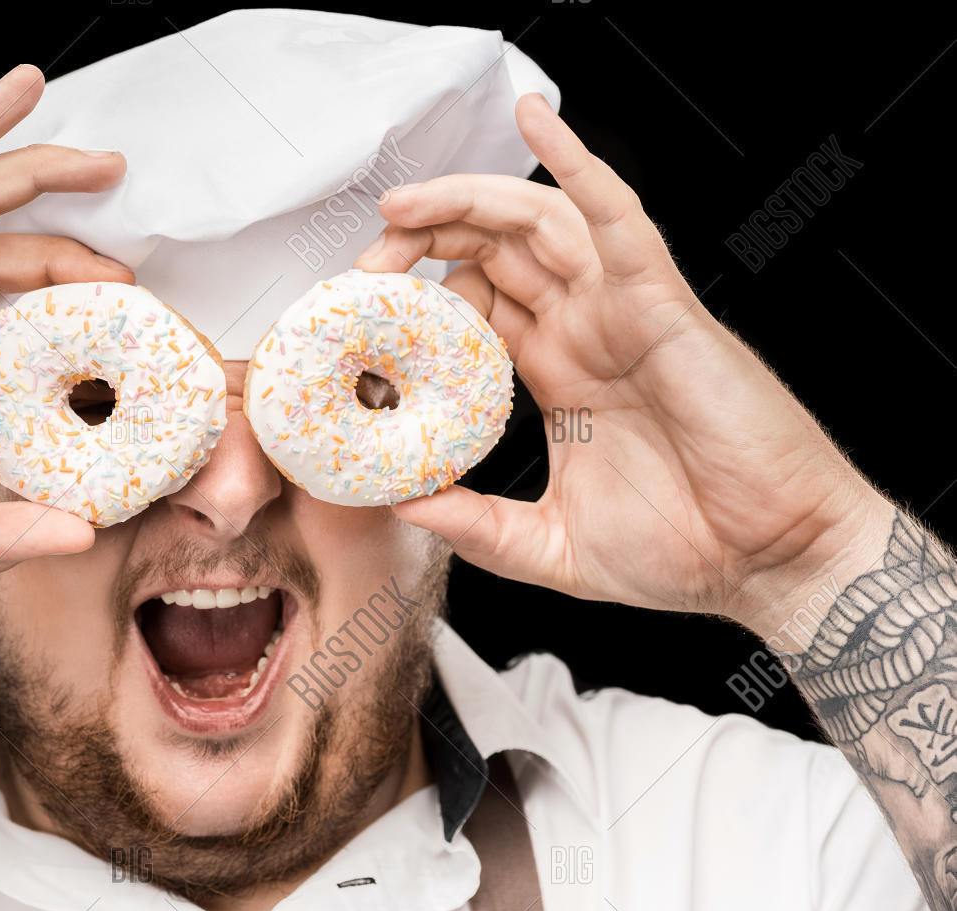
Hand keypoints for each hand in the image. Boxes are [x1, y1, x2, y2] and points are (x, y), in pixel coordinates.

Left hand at [355, 93, 891, 641]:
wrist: (769, 564)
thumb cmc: (684, 550)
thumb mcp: (550, 545)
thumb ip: (477, 527)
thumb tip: (405, 507)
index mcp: (560, 374)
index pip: (478, 303)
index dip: (419, 297)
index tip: (363, 319)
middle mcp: (587, 331)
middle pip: (495, 250)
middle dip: (425, 239)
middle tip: (365, 261)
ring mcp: (624, 313)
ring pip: (539, 223)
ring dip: (469, 200)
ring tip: (405, 205)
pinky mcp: (664, 308)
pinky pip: (619, 221)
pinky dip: (579, 166)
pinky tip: (539, 122)